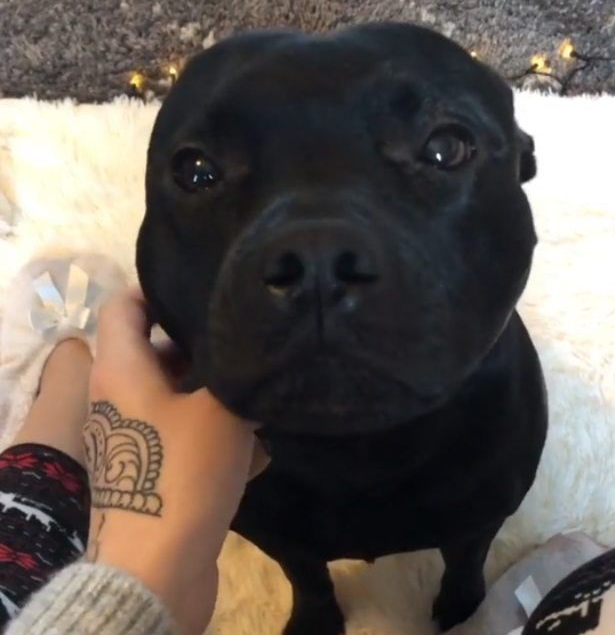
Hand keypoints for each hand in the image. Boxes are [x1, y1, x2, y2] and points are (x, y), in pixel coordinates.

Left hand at [84, 287, 267, 634]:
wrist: (156, 563)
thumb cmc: (182, 470)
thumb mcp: (222, 408)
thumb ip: (238, 371)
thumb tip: (256, 350)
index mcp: (121, 369)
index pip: (125, 305)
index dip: (160, 289)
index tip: (205, 292)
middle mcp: (118, 395)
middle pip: (155, 349)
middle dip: (201, 344)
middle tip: (244, 341)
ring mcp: (131, 432)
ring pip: (172, 391)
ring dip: (211, 389)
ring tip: (257, 390)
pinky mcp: (147, 464)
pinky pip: (178, 430)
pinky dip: (209, 426)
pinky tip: (255, 438)